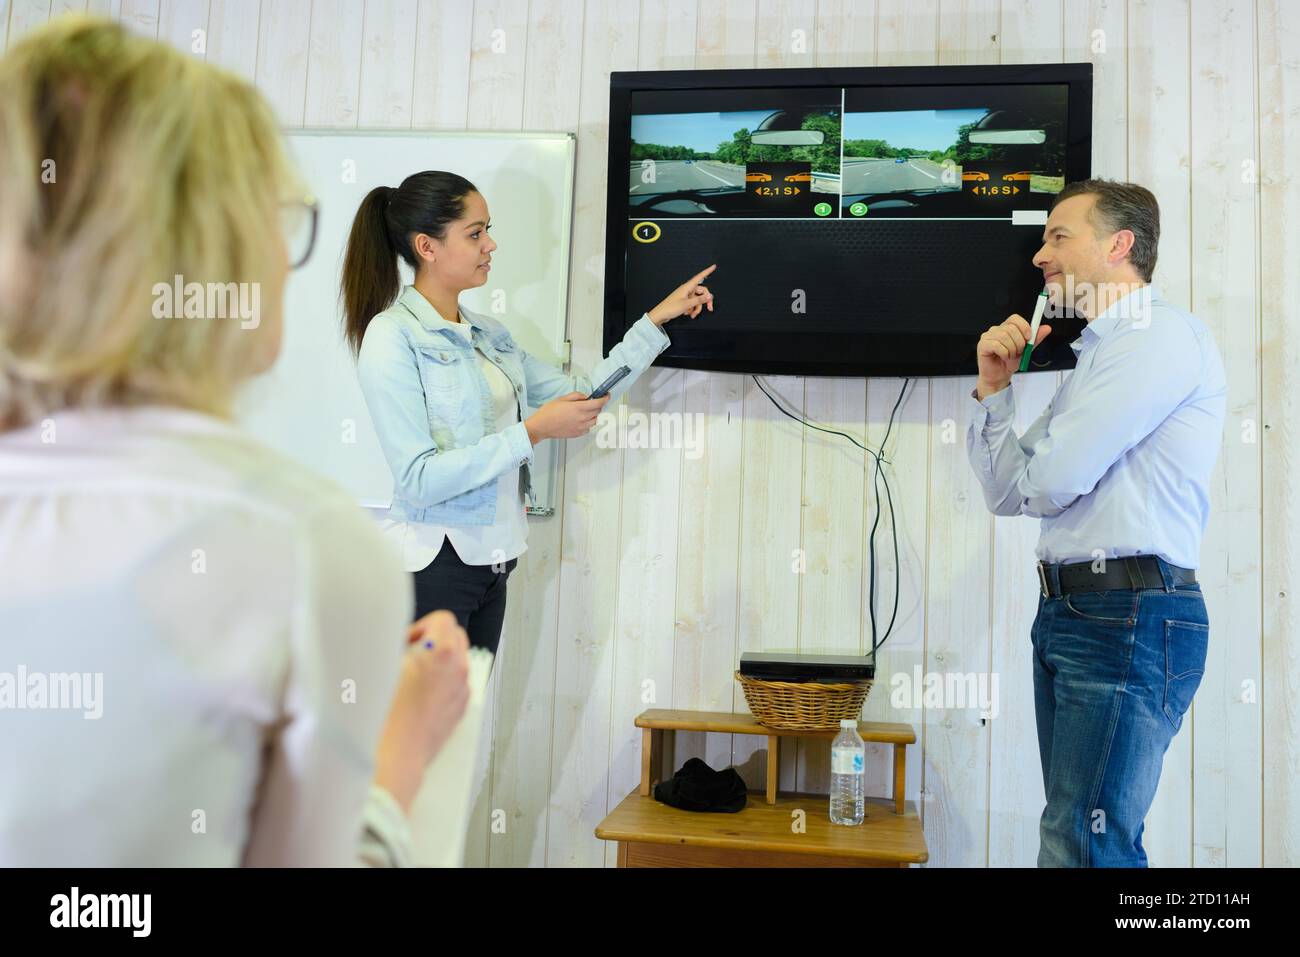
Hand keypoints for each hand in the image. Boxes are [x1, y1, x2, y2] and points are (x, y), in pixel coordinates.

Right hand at [373, 610, 470, 813]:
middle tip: (409, 655)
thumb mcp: (380, 663)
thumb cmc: (383, 712)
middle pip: (456, 636)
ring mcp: (461, 690)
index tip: (406, 641)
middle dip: (434, 640)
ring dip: (439, 662)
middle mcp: (458, 668)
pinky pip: (456, 684)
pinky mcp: (460, 710)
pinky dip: (443, 683)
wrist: (394, 754)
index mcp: (441, 651)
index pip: (443, 619)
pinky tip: (419, 696)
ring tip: (412, 677)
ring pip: (457, 661)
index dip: (421, 626)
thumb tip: (400, 639)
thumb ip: (394, 642)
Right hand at [524, 392, 609, 442]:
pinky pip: (588, 428)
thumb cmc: (548, 413)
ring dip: (593, 415)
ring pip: (595, 420)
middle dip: (598, 405)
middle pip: (598, 411)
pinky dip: (588, 423)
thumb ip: (576, 396)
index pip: (599, 403)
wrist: (541, 427)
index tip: (606, 395)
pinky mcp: (578, 434)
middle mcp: (582, 418)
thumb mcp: (562, 398)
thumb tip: (585, 397)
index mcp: (578, 408)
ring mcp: (581, 427)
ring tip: (584, 411)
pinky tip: (580, 420)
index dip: (605, 398)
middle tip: (592, 402)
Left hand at [647, 264, 715, 324]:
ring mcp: (685, 296)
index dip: (707, 271)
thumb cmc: (671, 308)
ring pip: (697, 300)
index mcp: (687, 287)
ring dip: (697, 308)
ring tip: (692, 315)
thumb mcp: (687, 304)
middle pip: (702, 292)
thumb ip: (699, 300)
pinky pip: (692, 304)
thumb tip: (710, 296)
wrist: (661, 315)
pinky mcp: (684, 301)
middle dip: (705, 301)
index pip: (700, 277)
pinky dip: (692, 309)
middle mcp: (687, 290)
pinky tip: (687, 313)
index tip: (714, 266)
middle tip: (710, 309)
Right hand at [976, 313, 1051, 399]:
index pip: (1014, 318)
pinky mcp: (982, 345)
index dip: (1023, 326)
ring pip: (1004, 337)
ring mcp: (988, 336)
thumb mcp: (1026, 350)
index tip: (1028, 337)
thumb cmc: (1009, 363)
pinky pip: (996, 345)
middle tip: (1018, 352)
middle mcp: (996, 330)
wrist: (1000, 376)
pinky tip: (1003, 357)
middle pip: (1011, 328)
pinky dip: (1004, 353)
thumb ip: (1035, 339)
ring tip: (1010, 356)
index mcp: (1006, 328)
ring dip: (1011, 350)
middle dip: (1019, 343)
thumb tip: (1046, 328)